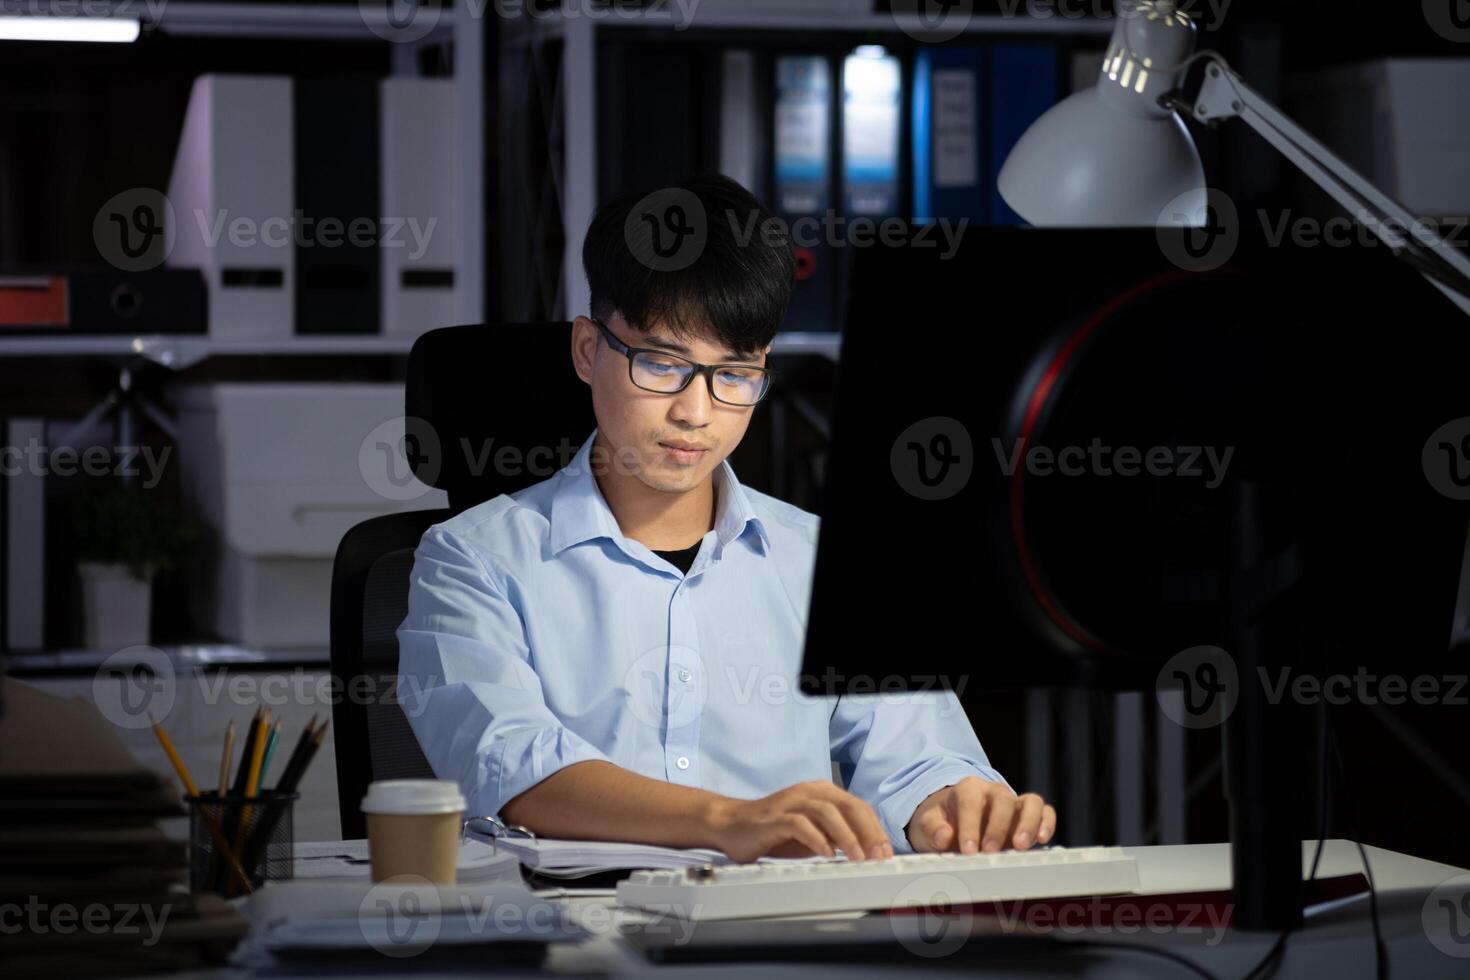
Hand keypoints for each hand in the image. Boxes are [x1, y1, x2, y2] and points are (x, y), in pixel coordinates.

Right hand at [705, 780, 893, 863]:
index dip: (876, 829)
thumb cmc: (774, 832)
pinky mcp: (774, 817)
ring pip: (828, 812)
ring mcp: (791, 802)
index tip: (886, 853)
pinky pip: (800, 823)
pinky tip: (826, 854)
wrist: (732, 825)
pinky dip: (817, 839)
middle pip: (848, 805)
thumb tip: (868, 851)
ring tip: (857, 858)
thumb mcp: (813, 834)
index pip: (858, 806)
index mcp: (822, 792)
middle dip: (868, 832)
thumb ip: (836, 836)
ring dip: (847, 835)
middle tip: (878, 856)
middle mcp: (809, 792)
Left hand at [905, 776, 1055, 853]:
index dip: (970, 825)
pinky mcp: (1027, 816)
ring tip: (1021, 846)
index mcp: (967, 789)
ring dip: (1028, 824)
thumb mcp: (926, 823)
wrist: (949, 818)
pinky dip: (1046, 824)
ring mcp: (1013, 803)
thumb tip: (944, 836)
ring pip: (1030, 803)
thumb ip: (932, 829)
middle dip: (998, 828)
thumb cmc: (939, 821)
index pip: (970, 802)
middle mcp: (993, 792)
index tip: (968, 850)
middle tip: (990, 852)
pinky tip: (1042, 840)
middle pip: (1003, 801)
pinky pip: (1044, 812)